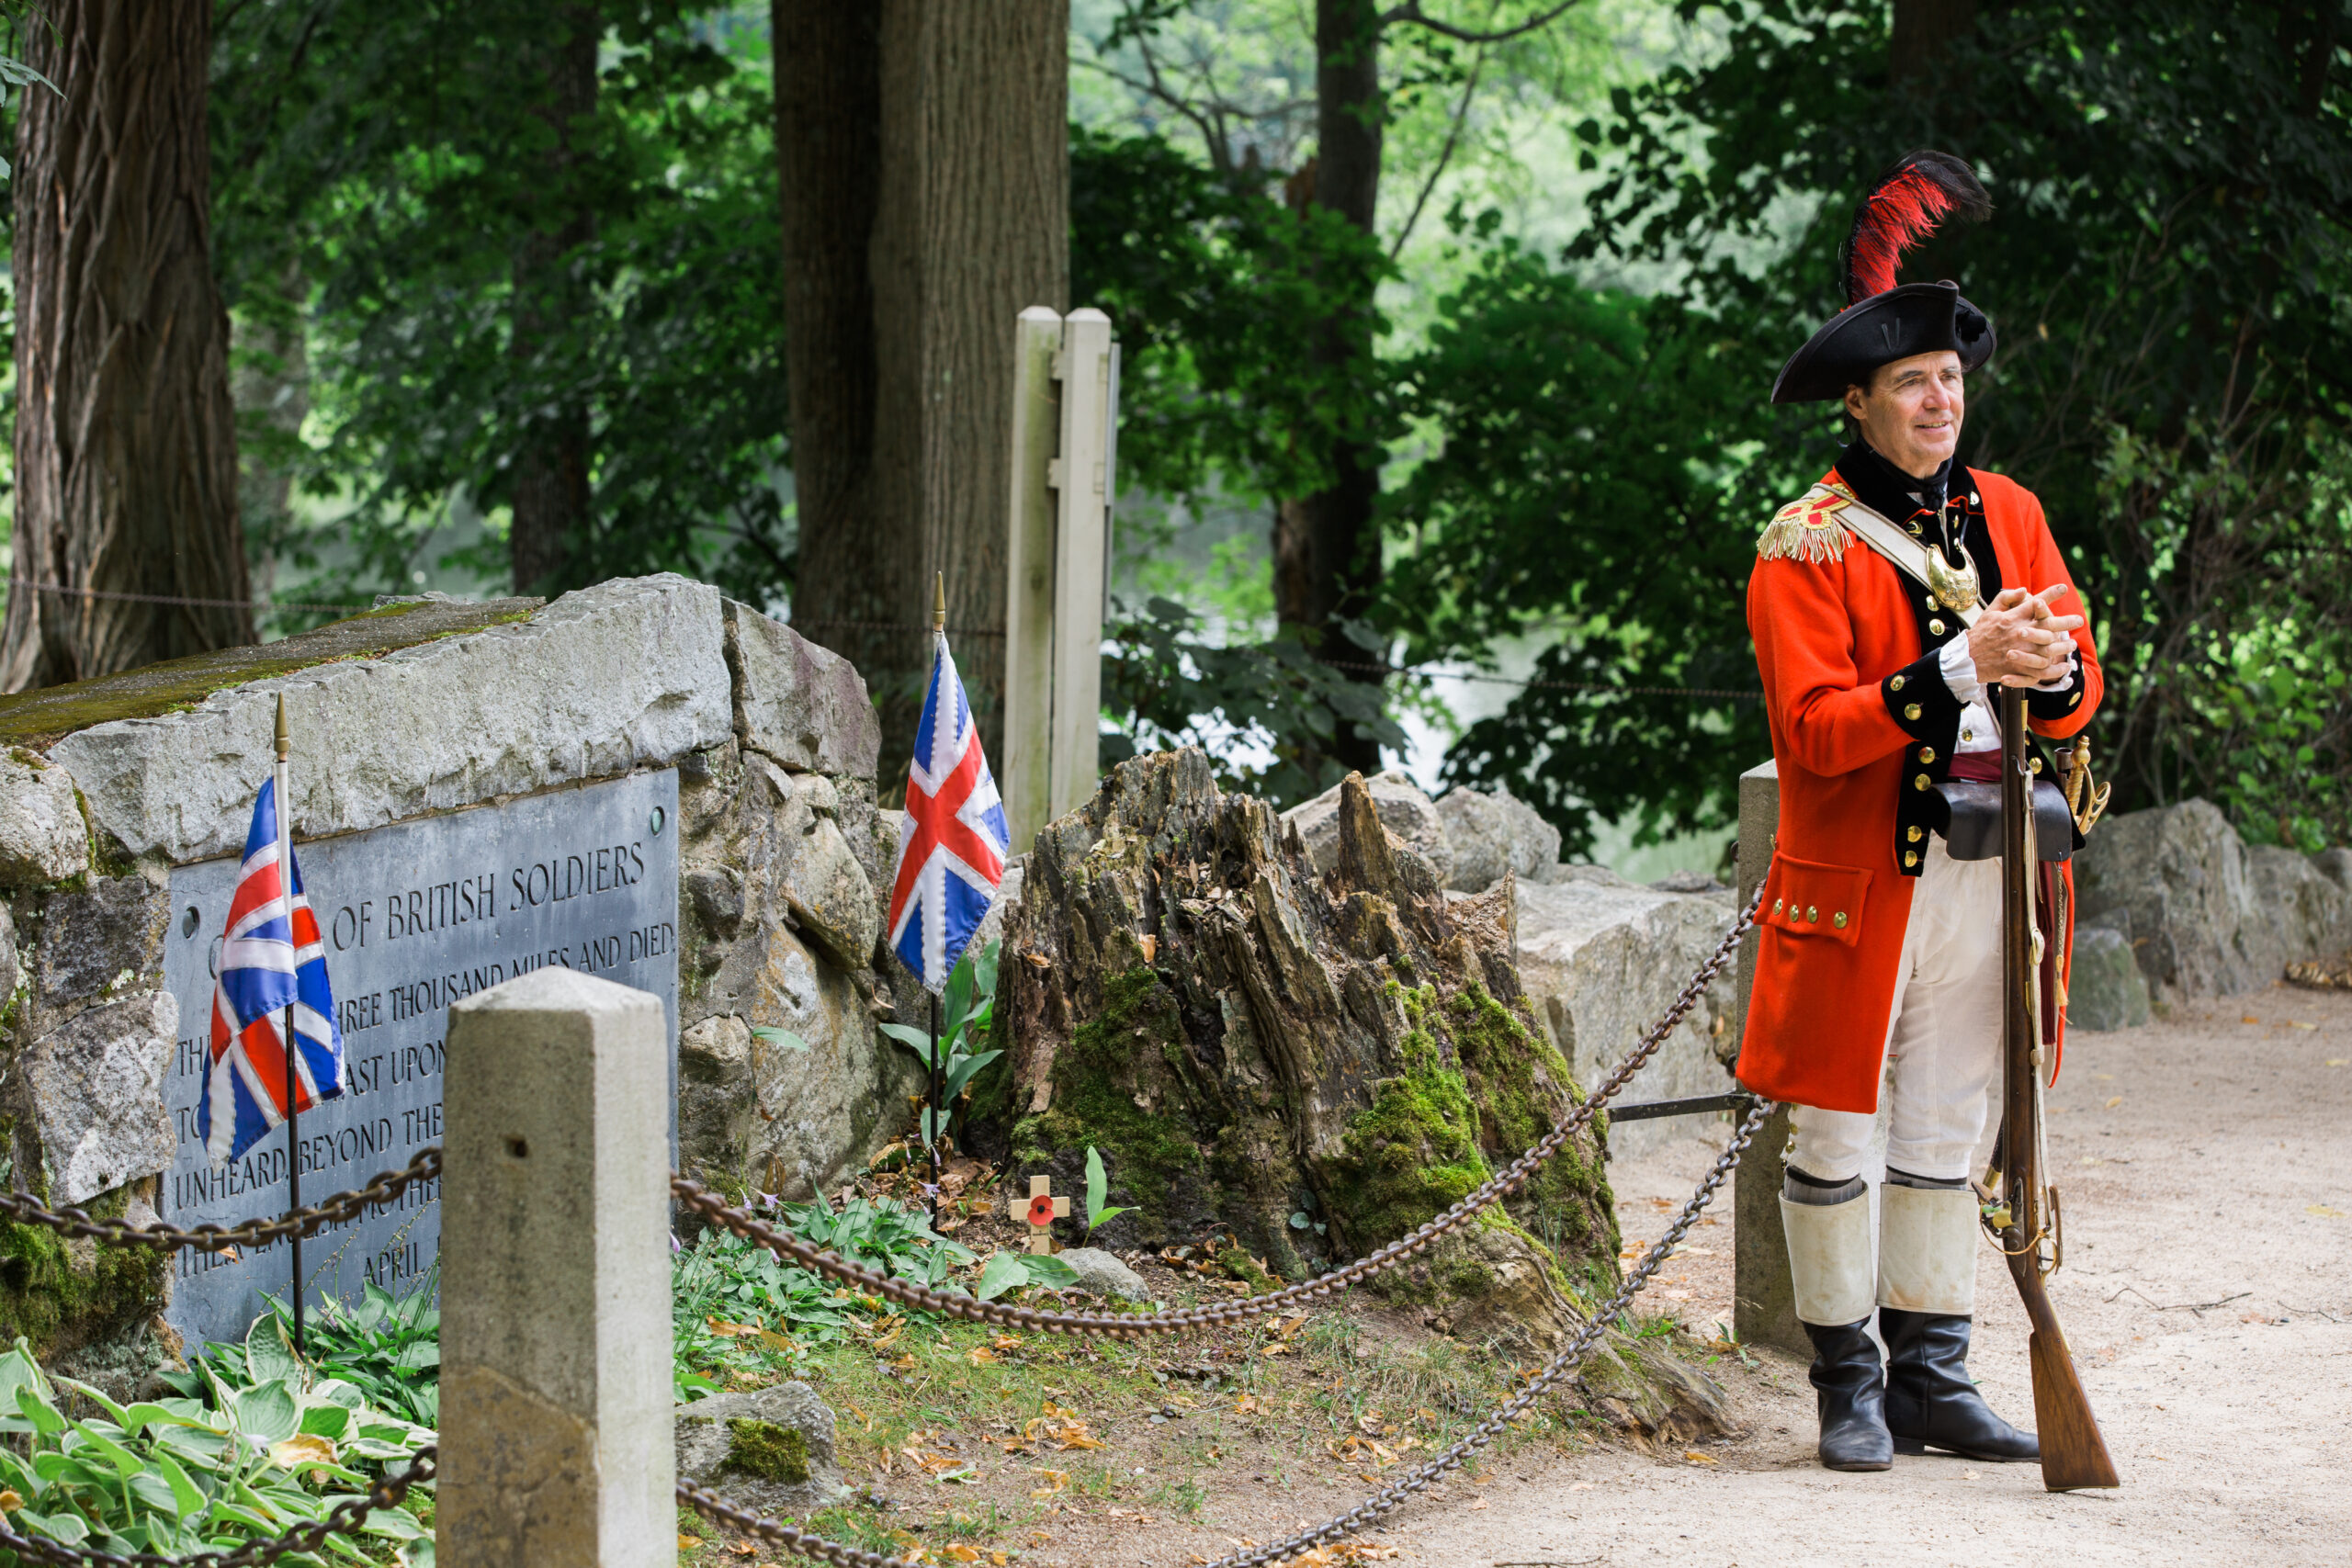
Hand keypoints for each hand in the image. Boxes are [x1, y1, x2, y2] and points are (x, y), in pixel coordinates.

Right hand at [1967, 584, 2082, 686]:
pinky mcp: (2018, 667)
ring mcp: (2020, 651)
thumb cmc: (1979, 634)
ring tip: (2072, 644)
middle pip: (2048, 625)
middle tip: (2079, 620)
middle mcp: (2018, 633)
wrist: (1967, 660)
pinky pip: (2042, 669)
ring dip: (2063, 645)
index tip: (2064, 588)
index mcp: (2012, 618)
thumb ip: (2006, 598)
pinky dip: (2055, 669)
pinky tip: (2064, 666)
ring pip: (2049, 648)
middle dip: (2066, 621)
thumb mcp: (1990, 612)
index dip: (2051, 594)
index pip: (2035, 602)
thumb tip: (2024, 589)